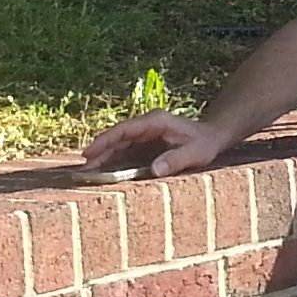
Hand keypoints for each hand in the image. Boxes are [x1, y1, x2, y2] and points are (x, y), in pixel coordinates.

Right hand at [80, 111, 238, 178]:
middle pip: (117, 137)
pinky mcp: (146, 144)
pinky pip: (126, 152)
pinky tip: (103, 174)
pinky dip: (114, 161)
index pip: (124, 130)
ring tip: (87, 174)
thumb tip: (154, 170)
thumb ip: (176, 160)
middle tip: (83, 170)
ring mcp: (145, 134)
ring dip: (104, 158)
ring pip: (119, 145)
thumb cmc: (205, 143)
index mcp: (155, 122)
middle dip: (99, 152)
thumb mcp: (195, 153)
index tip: (89, 153)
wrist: (214, 137)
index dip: (105, 141)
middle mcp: (147, 125)